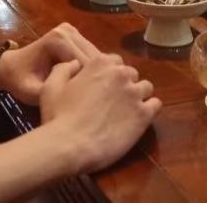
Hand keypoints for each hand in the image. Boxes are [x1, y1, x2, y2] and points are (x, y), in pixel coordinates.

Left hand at [0, 23, 101, 104]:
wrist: (10, 68)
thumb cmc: (19, 81)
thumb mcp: (34, 92)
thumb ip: (57, 92)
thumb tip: (81, 96)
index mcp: (58, 40)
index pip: (85, 63)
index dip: (88, 84)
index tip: (87, 102)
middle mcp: (67, 30)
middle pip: (92, 57)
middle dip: (93, 78)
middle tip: (91, 100)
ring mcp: (72, 31)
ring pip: (94, 56)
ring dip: (93, 74)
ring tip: (89, 94)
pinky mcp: (75, 35)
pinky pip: (90, 55)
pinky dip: (89, 70)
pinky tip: (86, 84)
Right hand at [40, 53, 160, 174]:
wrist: (69, 145)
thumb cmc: (58, 116)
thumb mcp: (51, 87)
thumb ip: (63, 69)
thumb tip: (74, 63)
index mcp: (100, 63)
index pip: (114, 61)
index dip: (108, 74)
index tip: (102, 87)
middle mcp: (121, 74)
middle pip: (130, 74)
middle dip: (123, 84)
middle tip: (113, 101)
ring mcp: (134, 93)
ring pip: (145, 88)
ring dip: (138, 95)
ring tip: (127, 111)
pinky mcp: (144, 114)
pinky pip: (156, 105)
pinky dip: (149, 109)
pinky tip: (138, 119)